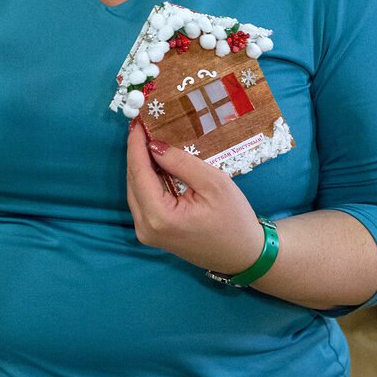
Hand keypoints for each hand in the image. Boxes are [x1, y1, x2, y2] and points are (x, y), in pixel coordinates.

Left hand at [126, 120, 263, 273]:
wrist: (243, 255)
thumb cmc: (234, 220)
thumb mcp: (213, 184)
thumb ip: (181, 163)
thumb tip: (154, 145)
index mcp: (160, 216)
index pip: (139, 172)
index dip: (136, 145)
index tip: (136, 121)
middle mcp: (146, 227)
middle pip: (133, 181)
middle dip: (136, 152)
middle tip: (141, 125)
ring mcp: (147, 233)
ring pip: (135, 190)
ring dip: (140, 164)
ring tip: (146, 138)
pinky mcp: (153, 232)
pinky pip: (142, 199)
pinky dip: (146, 179)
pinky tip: (153, 161)